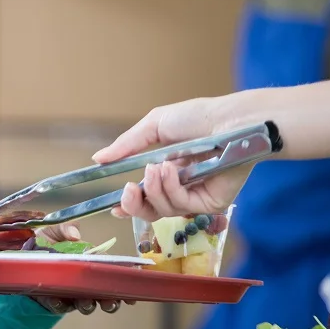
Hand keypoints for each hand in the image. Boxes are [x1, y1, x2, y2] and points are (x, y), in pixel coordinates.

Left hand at [32, 224, 133, 314]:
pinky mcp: (53, 299)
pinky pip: (59, 306)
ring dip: (88, 305)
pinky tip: (57, 301)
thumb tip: (76, 235)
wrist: (21, 256)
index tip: (131, 290)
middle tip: (111, 302)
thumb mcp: (54, 230)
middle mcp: (85, 281)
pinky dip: (59, 304)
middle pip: (104, 295)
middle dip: (110, 301)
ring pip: (86, 304)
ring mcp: (71, 292)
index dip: (123, 282)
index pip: (112, 274)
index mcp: (91, 264)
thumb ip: (66, 228)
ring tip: (86, 303)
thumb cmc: (44, 242)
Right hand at [92, 98, 249, 221]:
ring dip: (153, 190)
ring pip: (163, 210)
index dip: (128, 204)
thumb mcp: (154, 126)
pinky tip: (171, 170)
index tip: (114, 206)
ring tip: (156, 168)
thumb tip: (98, 159)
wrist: (231, 120)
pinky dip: (171, 189)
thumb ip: (126, 145)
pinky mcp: (211, 203)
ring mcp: (195, 196)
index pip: (144, 196)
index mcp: (167, 171)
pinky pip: (181, 206)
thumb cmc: (198, 117)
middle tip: (127, 191)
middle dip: (133, 205)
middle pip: (150, 211)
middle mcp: (180, 187)